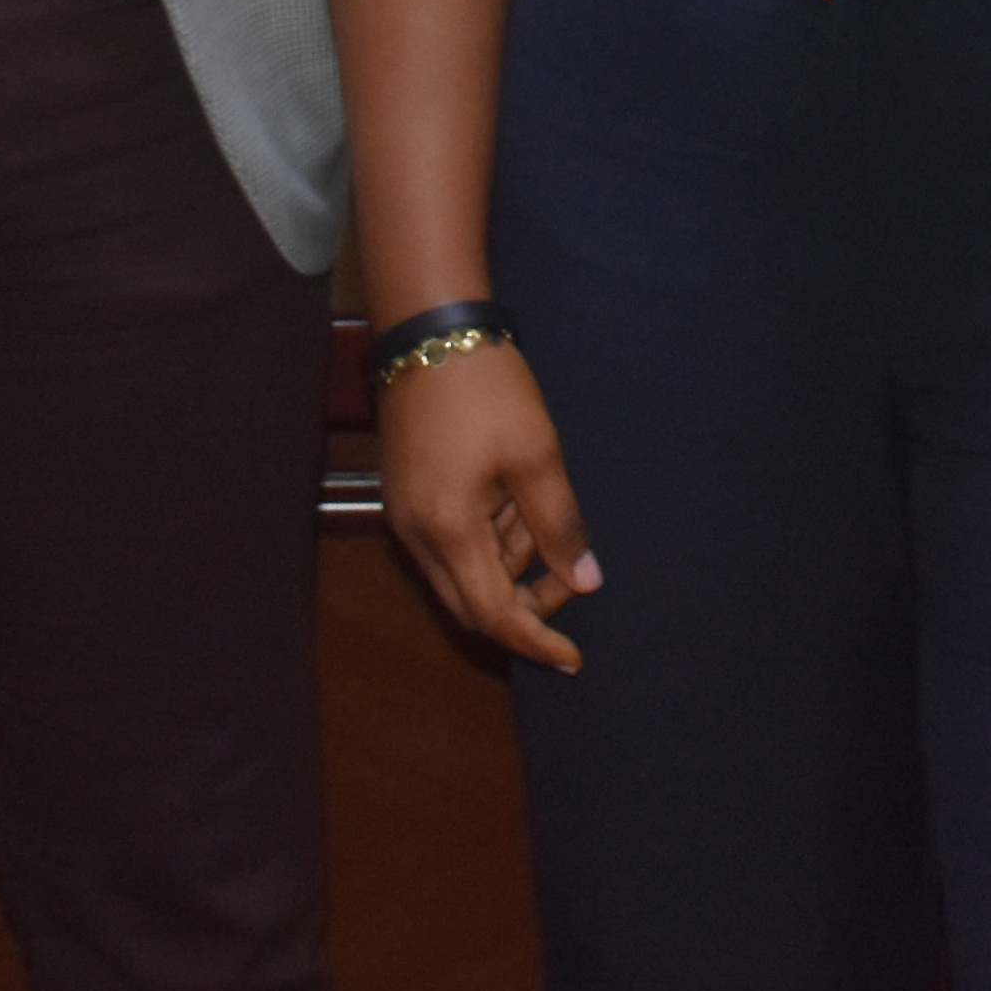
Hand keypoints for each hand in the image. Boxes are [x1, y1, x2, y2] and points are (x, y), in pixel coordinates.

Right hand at [372, 341, 597, 673]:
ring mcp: (406, 516)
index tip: (574, 658)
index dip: (536, 640)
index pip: (493, 615)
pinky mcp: (407, 495)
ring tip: (542, 515)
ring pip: (460, 575)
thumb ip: (560, 526)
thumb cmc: (487, 389)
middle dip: (525, 605)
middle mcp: (417, 536)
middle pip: (471, 605)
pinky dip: (488, 541)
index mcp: (448, 532)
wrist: (431, 332)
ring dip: (509, 565)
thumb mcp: (537, 456)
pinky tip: (514, 502)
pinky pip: (449, 544)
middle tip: (570, 577)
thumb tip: (585, 583)